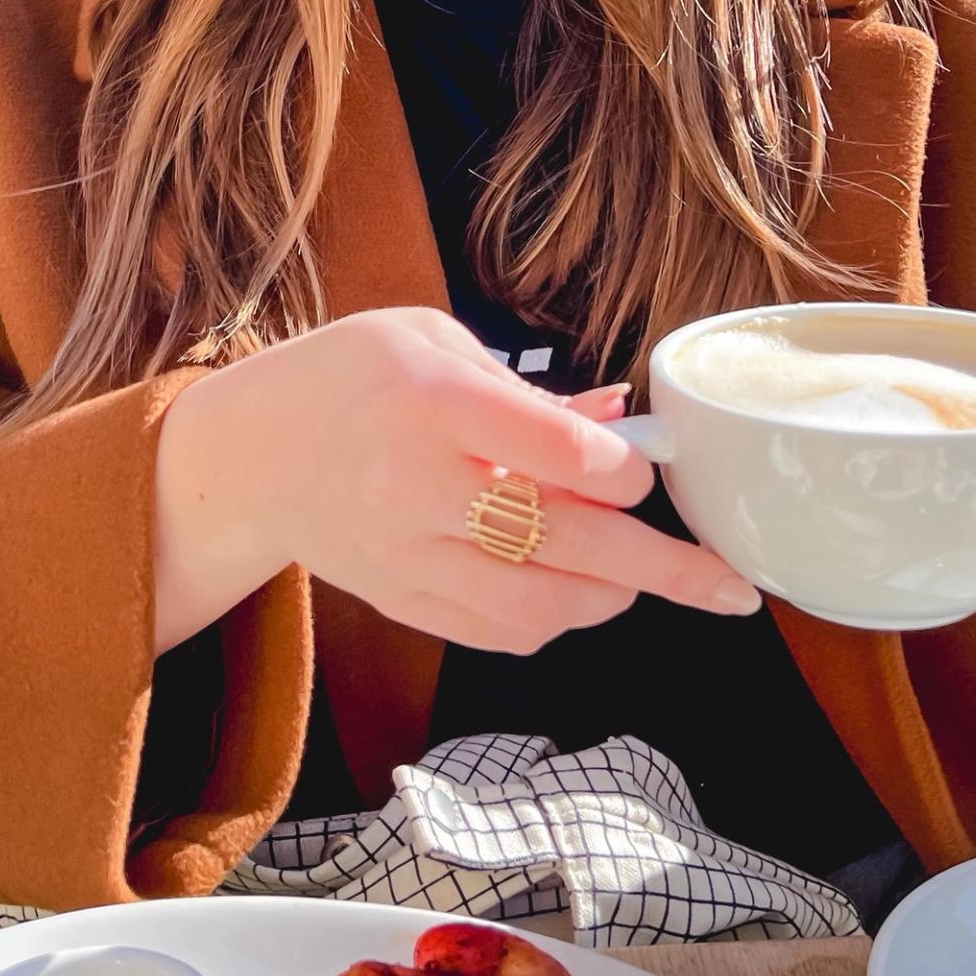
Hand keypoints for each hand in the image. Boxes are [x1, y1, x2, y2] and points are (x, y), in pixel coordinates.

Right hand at [151, 305, 760, 655]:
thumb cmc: (346, 377)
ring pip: (538, 606)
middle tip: (729, 585)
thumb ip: (529, 391)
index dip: (622, 473)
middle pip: (563, 541)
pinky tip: (576, 594)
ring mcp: (407, 553)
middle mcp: (418, 484)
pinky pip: (498, 634)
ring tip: (644, 576)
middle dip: (661, 567)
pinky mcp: (403, 600)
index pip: (552, 452)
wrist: (245, 453)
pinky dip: (554, 622)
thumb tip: (620, 422)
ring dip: (609, 597)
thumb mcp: (431, 341)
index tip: (647, 472)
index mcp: (429, 399)